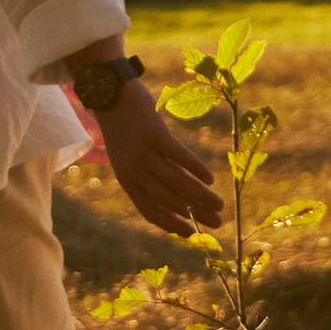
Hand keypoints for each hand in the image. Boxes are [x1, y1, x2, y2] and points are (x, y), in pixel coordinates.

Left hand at [91, 77, 220, 236]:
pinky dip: (196, 168)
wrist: (111, 94)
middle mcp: (134, 171)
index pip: (151, 212)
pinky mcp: (155, 134)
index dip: (172, 225)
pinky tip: (210, 179)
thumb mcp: (131, 157)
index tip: (193, 234)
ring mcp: (144, 153)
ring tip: (219, 205)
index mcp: (127, 180)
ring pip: (176, 182)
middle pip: (168, 200)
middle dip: (194, 214)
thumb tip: (181, 196)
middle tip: (217, 223)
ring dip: (200, 196)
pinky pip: (179, 157)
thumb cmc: (125, 128)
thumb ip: (153, 176)